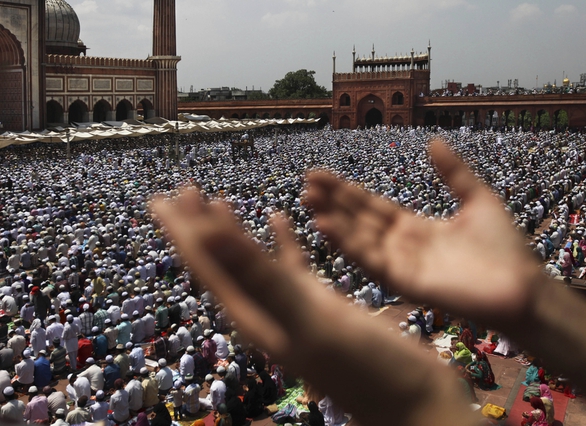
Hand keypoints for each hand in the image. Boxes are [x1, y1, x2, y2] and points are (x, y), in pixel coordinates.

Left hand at [151, 189, 478, 425]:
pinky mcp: (317, 304)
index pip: (207, 265)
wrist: (410, 399)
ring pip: (251, 261)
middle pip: (221, 260)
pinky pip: (290, 266)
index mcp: (254, 315)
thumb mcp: (309, 319)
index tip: (159, 200)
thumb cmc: (364, 366)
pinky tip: (277, 221)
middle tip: (180, 190)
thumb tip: (207, 234)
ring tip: (219, 201)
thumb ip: (260, 276)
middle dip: (198, 225)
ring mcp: (290, 307)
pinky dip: (281, 242)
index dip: (183, 231)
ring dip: (233, 232)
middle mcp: (264, 311)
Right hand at [305, 139, 538, 329]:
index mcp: (415, 227)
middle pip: (359, 219)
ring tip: (308, 200)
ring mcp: (401, 265)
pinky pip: (370, 261)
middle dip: (332, 202)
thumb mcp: (477, 199)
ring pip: (359, 239)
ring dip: (332, 220)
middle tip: (306, 182)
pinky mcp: (405, 282)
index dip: (347, 191)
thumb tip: (433, 141)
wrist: (524, 287)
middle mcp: (402, 246)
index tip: (321, 174)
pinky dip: (347, 244)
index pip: (372, 206)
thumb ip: (453, 173)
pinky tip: (327, 226)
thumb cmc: (505, 248)